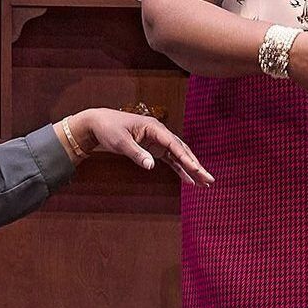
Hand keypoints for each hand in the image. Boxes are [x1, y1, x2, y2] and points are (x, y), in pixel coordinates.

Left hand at [61, 108, 213, 185]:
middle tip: (209, 180)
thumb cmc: (109, 129)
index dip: (186, 158)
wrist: (98, 123)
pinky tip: (189, 180)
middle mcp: (159, 132)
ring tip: (205, 183)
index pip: (174, 144)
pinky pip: (171, 160)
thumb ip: (137, 154)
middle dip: (196, 166)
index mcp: (153, 127)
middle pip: (182, 150)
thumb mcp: (120, 142)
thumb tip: (151, 166)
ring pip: (180, 156)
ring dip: (192, 169)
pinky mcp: (154, 148)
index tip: (196, 169)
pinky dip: (180, 169)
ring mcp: (158, 140)